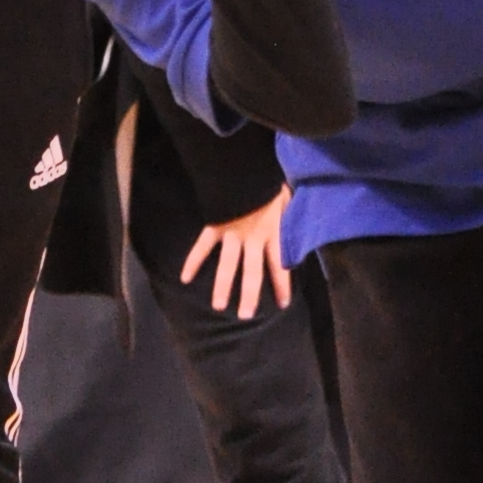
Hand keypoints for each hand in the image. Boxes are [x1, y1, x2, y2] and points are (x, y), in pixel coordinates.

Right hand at [181, 191, 291, 319]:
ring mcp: (232, 234)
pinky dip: (193, 261)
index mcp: (272, 232)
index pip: (279, 264)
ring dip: (222, 286)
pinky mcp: (215, 226)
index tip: (282, 303)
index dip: (281, 284)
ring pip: (227, 266)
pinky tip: (185, 278)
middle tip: (245, 315)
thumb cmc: (268, 180)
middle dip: (249, 295)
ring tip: (218, 306)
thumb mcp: (285, 197)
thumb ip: (287, 214)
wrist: (244, 166)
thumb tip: (297, 224)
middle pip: (252, 272)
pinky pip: (202, 246)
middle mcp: (252, 239)